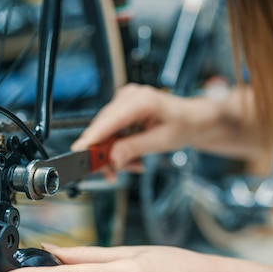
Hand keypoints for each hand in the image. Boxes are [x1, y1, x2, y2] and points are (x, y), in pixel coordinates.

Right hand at [71, 83, 223, 171]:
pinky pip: (111, 131)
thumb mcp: (161, 142)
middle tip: (112, 175)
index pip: (109, 121)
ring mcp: (125, 101)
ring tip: (134, 165)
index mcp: (142, 100)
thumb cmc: (184, 125)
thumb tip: (113, 159)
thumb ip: (134, 149)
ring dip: (115, 154)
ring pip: (106, 132)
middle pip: (103, 128)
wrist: (193, 119)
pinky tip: (132, 157)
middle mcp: (130, 96)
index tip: (79, 152)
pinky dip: (119, 147)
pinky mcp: (123, 109)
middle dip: (106, 154)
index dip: (92, 138)